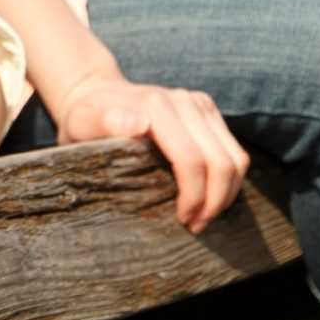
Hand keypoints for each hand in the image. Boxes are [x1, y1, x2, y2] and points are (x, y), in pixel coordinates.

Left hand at [57, 75, 248, 232]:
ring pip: (237, 158)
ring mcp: (199, 103)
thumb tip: (139, 123)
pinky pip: (234, 151)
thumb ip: (105, 122)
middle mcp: (184, 101)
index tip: (181, 219)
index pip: (191, 160)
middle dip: (214, 201)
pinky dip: (229, 179)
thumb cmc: (84, 119)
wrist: (95, 93)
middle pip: (221, 162)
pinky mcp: (208, 110)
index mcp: (156, 106)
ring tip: (204, 216)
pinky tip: (209, 197)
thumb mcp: (81, 123)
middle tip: (195, 226)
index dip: (193, 196)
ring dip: (227, 193)